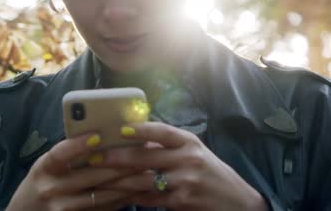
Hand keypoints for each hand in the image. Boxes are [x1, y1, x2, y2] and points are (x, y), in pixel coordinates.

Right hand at [7, 133, 136, 210]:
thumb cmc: (42, 184)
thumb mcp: (47, 167)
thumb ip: (69, 155)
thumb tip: (106, 137)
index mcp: (44, 168)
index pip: (60, 154)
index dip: (79, 144)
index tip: (99, 135)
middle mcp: (51, 189)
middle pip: (91, 175)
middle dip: (122, 165)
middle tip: (145, 156)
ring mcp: (62, 209)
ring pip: (101, 195)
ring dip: (128, 186)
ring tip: (149, 176)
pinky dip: (120, 202)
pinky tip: (135, 194)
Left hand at [93, 122, 267, 210]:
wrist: (237, 202)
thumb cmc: (210, 174)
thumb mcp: (195, 152)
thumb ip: (169, 145)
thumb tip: (135, 135)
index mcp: (189, 141)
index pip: (161, 130)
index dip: (139, 128)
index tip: (118, 128)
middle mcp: (188, 158)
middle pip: (145, 155)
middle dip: (115, 156)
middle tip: (93, 155)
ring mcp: (185, 180)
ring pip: (143, 179)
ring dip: (117, 180)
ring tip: (97, 177)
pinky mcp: (181, 201)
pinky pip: (150, 198)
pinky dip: (132, 197)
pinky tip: (117, 196)